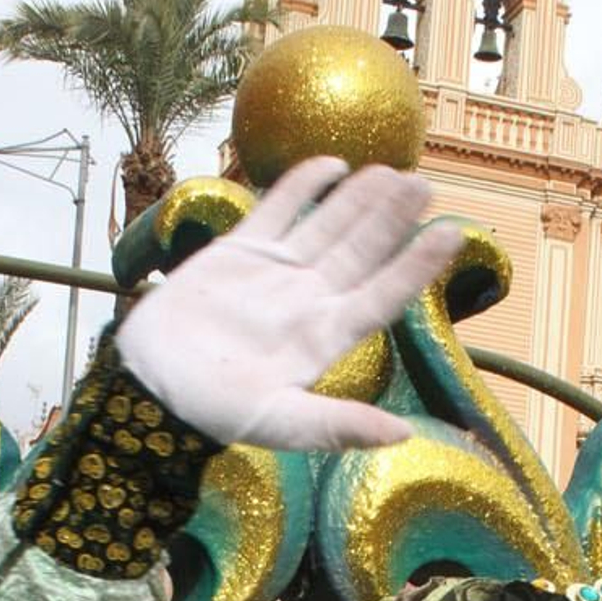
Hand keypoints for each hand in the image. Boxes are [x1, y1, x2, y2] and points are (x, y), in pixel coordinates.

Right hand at [117, 156, 464, 451]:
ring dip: (360, 199)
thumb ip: (337, 425)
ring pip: (328, 225)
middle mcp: (308, 301)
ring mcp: (276, 274)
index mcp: (325, 338)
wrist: (149, 388)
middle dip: (392, 219)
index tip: (452, 233)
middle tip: (422, 185)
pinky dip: (303, 185)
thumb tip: (401, 435)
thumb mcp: (279, 424)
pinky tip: (332, 165)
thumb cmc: (212, 414)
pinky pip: (278, 210)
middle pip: (361, 252)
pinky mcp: (239, 253)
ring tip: (392, 170)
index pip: (383, 295)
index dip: (417, 265)